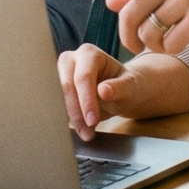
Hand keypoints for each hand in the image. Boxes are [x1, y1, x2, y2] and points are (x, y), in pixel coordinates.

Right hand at [57, 45, 188, 138]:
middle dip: (77, 112)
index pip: (83, 77)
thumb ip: (119, 87)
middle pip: (67, 85)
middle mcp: (72, 59)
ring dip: (73, 118)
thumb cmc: (126, 85)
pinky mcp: (58, 87)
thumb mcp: (129, 87)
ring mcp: (62, 73)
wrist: (121, 91)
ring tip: (87, 134)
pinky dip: (70, 119)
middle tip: (88, 133)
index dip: (86, 100)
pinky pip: (59, 104)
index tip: (93, 121)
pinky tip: (81, 130)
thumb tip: (103, 91)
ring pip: (60, 97)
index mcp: (90, 53)